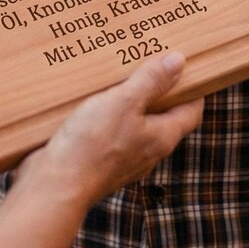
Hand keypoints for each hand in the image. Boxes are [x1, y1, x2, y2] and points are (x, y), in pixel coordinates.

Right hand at [22, 53, 202, 205]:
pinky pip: (113, 133)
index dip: (194, 89)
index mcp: (161, 137)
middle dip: (161, 91)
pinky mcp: (101, 161)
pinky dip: (110, 115)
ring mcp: (124, 159)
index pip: (191, 112)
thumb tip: (179, 61)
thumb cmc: (92, 145)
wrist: (54, 186)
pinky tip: (94, 100)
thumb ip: (151, 81)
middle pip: (165, 117)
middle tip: (151, 62)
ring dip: (132, 102)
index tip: (187, 67)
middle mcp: (148, 151)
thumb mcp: (124, 102)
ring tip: (121, 75)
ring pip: (137, 125)